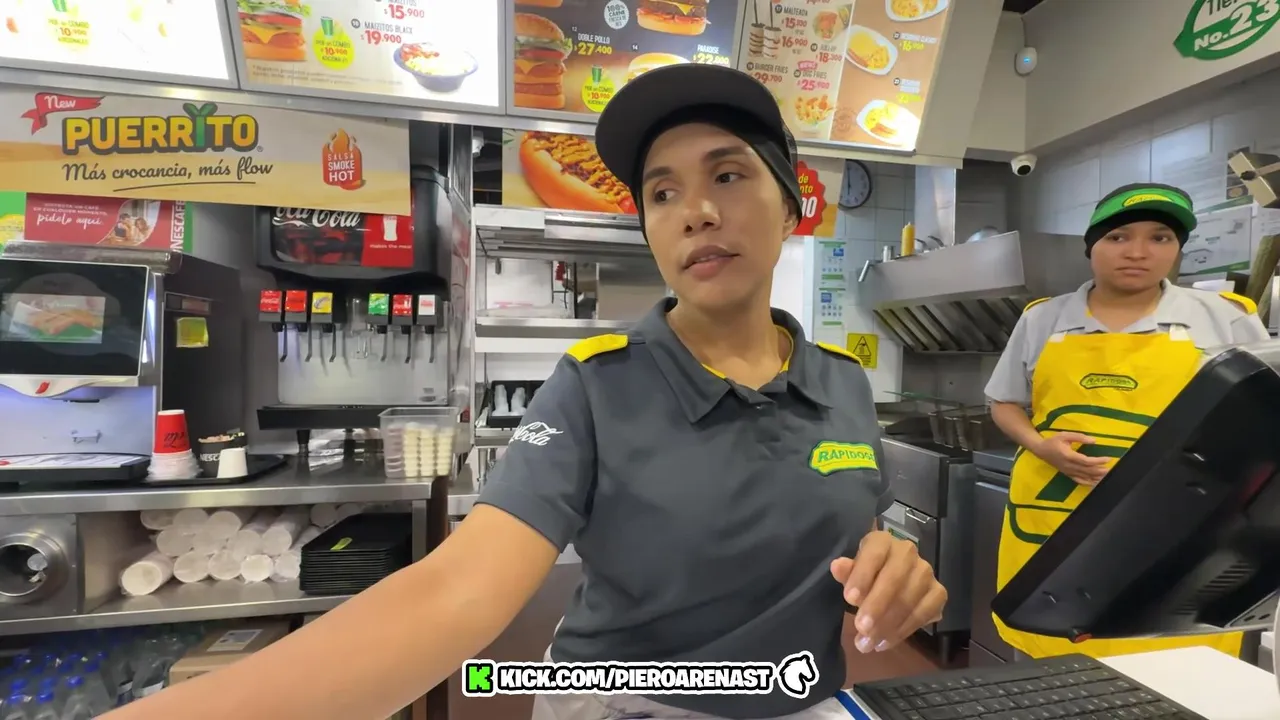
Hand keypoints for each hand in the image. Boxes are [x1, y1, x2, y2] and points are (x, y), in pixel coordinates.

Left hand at [830, 532, 945, 653]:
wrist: (891, 584)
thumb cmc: (867, 576)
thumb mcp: (853, 574)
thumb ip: (846, 572)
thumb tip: (837, 566)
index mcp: (882, 541)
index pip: (874, 553)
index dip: (862, 575)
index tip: (849, 599)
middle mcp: (908, 552)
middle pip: (895, 578)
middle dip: (876, 606)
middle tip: (861, 628)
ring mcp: (926, 572)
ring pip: (910, 598)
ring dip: (888, 624)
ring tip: (868, 643)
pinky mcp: (938, 593)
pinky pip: (924, 613)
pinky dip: (903, 630)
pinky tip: (885, 642)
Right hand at [1032, 432, 1109, 485]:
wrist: (1040, 450)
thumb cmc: (1053, 441)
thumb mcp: (1065, 435)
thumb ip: (1079, 437)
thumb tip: (1094, 441)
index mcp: (1068, 455)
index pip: (1086, 461)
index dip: (1098, 461)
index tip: (1108, 459)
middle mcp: (1069, 466)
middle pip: (1087, 471)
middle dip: (1100, 471)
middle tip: (1112, 469)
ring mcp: (1068, 471)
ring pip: (1085, 477)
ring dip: (1096, 477)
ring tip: (1107, 476)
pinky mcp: (1067, 474)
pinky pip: (1079, 480)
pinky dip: (1088, 483)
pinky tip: (1095, 483)